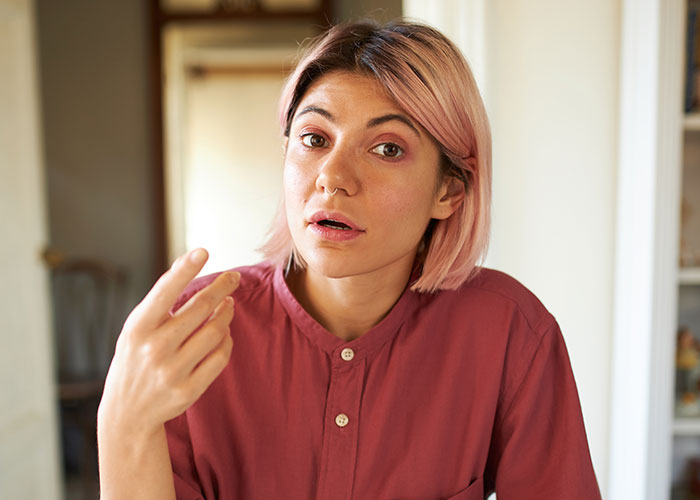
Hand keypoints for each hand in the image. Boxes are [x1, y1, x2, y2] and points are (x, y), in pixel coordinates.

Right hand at [98, 248, 239, 436]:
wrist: (127, 414)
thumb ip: (161, 300)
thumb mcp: (138, 329)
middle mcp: (154, 349)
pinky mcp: (188, 390)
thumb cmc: (136, 358)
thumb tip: (189, 263)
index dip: (184, 270)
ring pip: (216, 332)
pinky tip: (225, 333)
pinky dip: (227, 341)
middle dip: (222, 288)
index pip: (164, 292)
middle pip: (200, 308)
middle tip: (233, 277)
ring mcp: (172, 371)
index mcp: (137, 328)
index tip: (203, 251)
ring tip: (228, 305)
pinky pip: (220, 357)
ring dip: (227, 314)